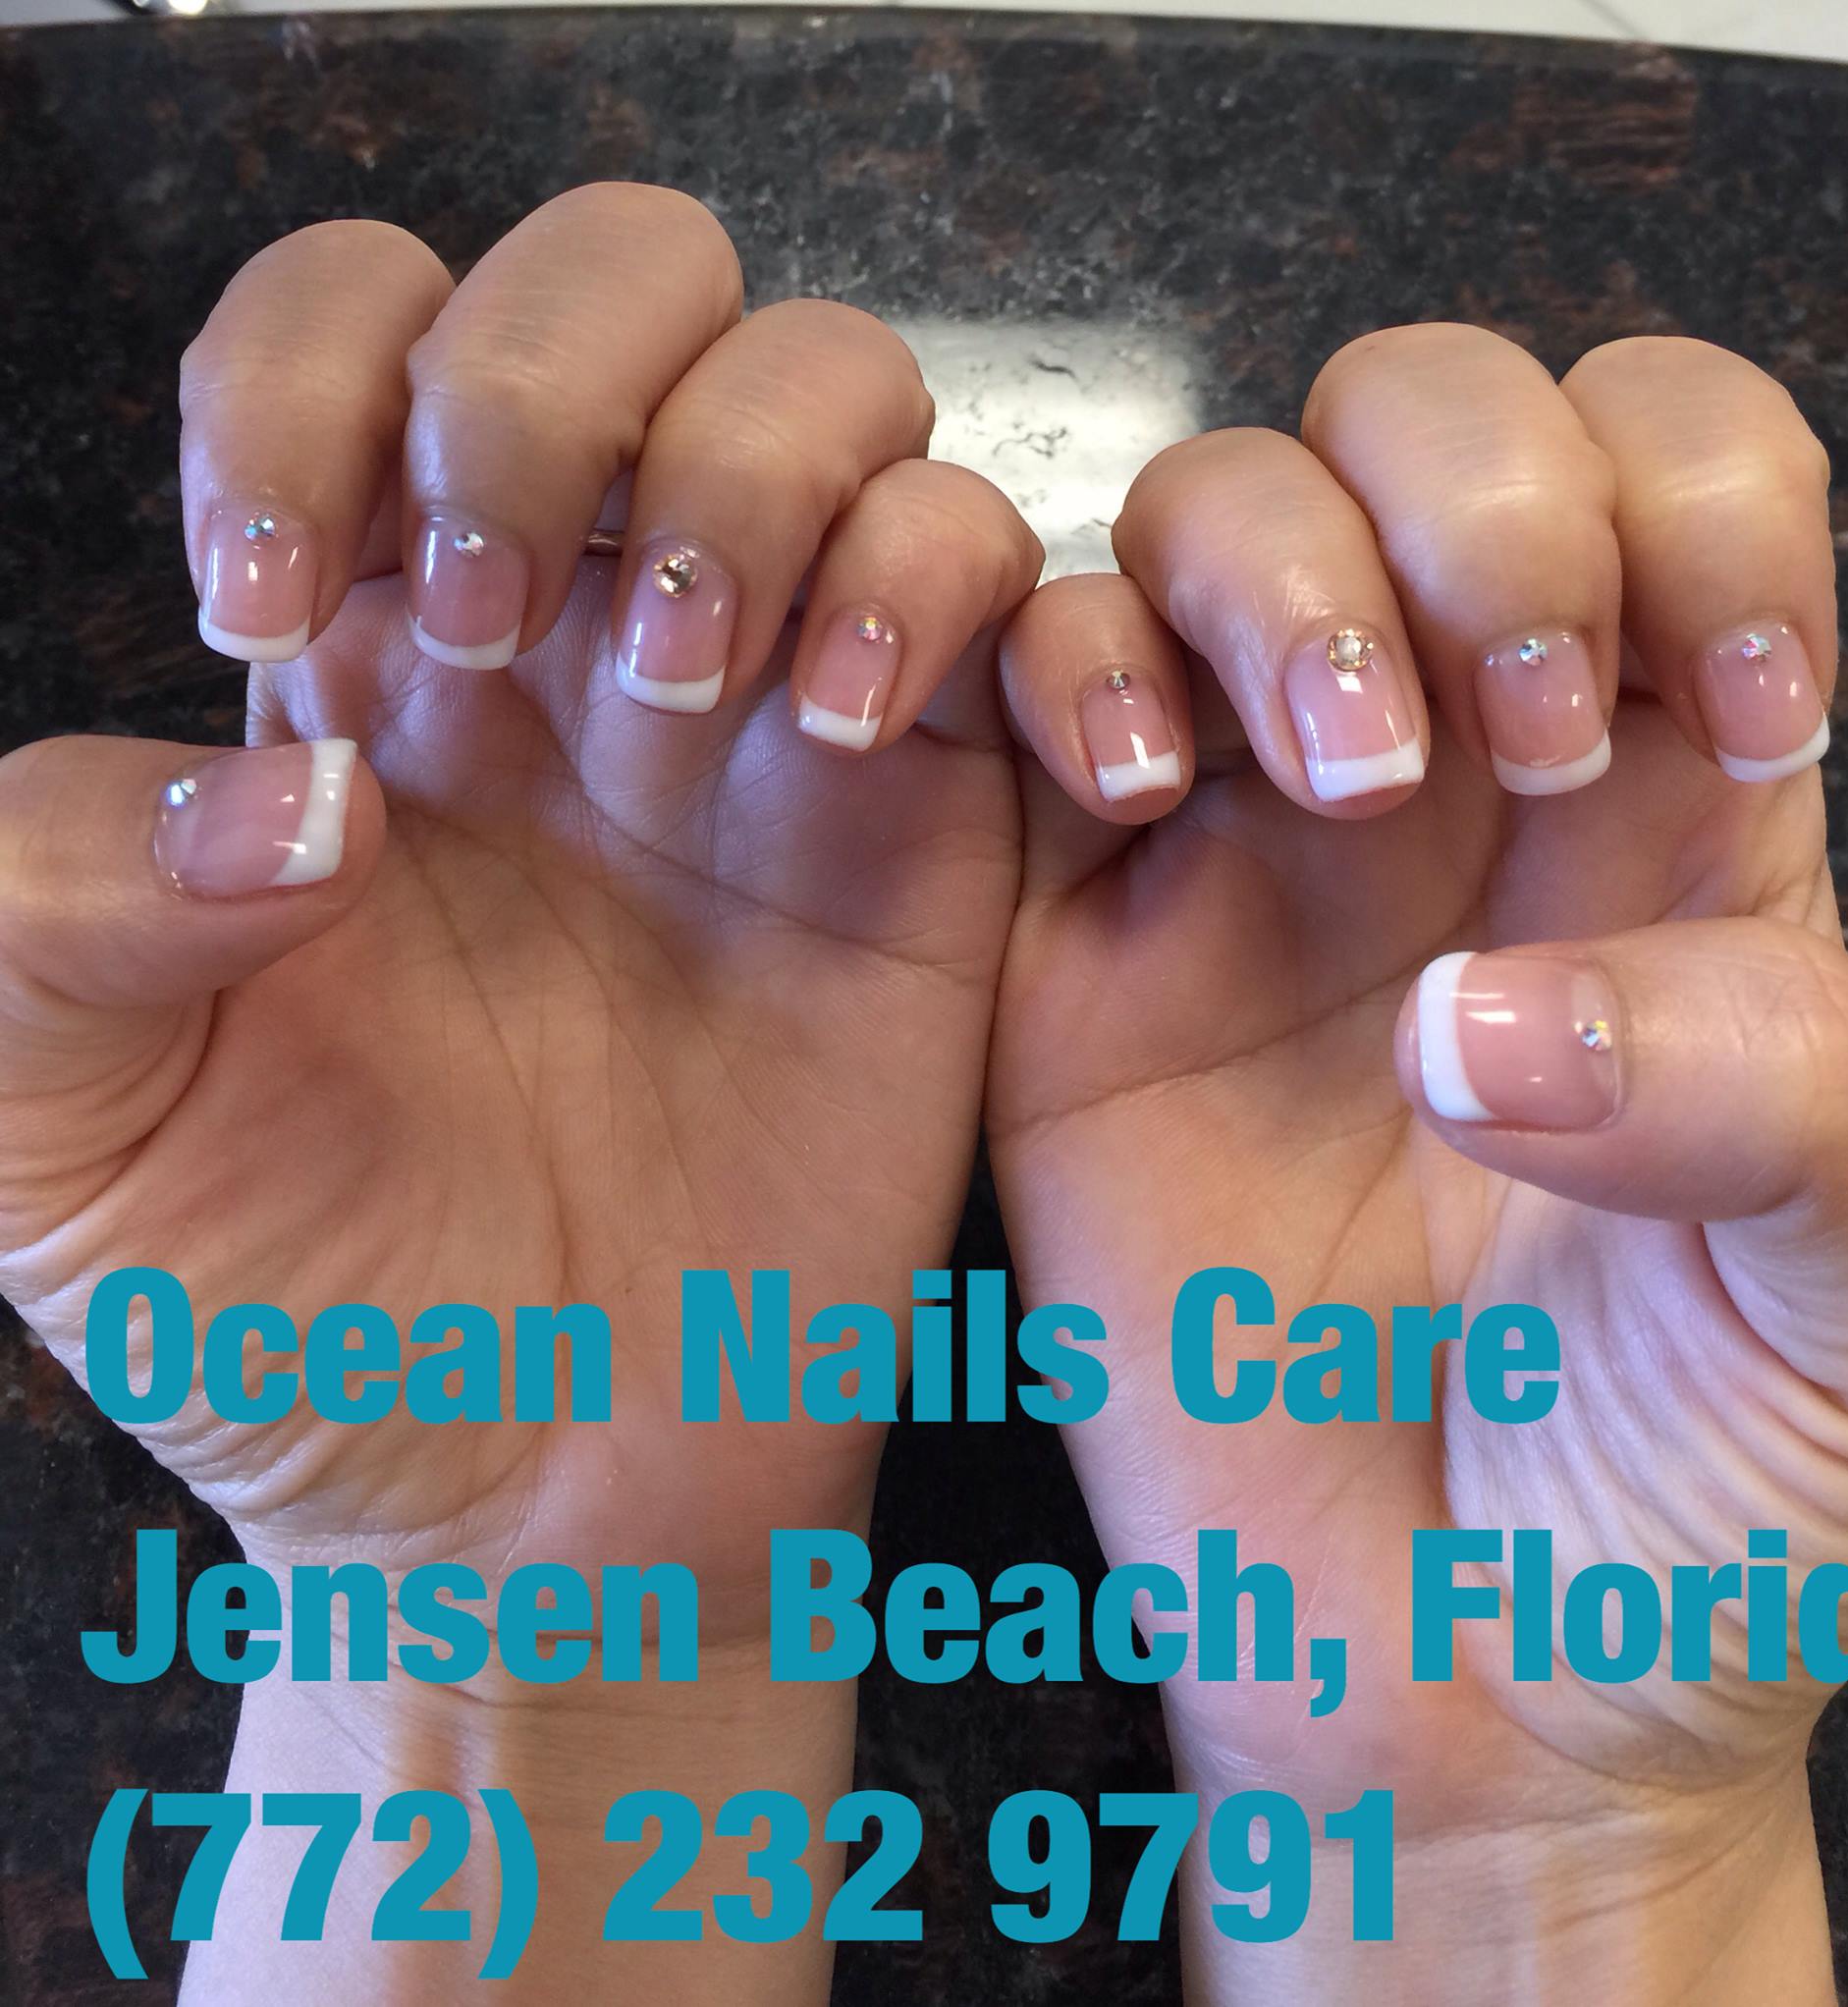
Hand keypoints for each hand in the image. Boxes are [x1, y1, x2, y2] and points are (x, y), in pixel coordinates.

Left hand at [1, 185, 1037, 2000]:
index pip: (354, 326)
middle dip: (566, 383)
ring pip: (839, 389)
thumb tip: (305, 782)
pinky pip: (1010, 586)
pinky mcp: (933, 827)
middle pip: (629, 280)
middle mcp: (579, 639)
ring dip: (770, 471)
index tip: (280, 614)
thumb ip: (52, 897)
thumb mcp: (50, 1131)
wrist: (539, 1514)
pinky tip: (850, 736)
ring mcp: (770, 720)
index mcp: (360, 656)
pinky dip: (962, 593)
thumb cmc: (295, 1324)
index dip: (308, 380)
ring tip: (716, 696)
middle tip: (513, 635)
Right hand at [987, 327, 1847, 2003]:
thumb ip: (1799, 1096)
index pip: (1676, 464)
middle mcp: (1450, 784)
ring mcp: (1241, 857)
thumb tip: (1480, 1015)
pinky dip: (1046, 669)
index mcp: (1677, 810)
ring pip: (1202, 514)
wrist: (1463, 1698)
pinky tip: (1129, 795)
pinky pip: (1014, 699)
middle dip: (1465, 493)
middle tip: (1503, 728)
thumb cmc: (1707, 1502)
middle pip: (1422, 421)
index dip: (1689, 502)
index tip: (1711, 712)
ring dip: (1261, 565)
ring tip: (1333, 771)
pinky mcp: (1064, 955)